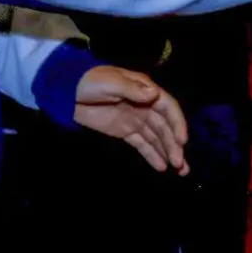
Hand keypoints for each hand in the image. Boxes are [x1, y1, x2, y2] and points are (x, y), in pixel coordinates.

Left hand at [73, 66, 189, 174]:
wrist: (69, 91)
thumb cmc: (92, 82)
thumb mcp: (112, 82)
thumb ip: (133, 90)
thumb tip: (155, 94)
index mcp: (145, 89)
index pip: (167, 108)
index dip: (177, 123)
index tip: (182, 141)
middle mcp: (145, 104)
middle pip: (164, 126)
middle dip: (174, 144)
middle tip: (180, 163)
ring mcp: (136, 119)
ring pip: (156, 137)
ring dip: (168, 152)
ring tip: (179, 170)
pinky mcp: (125, 131)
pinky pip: (142, 144)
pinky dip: (152, 155)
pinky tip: (161, 167)